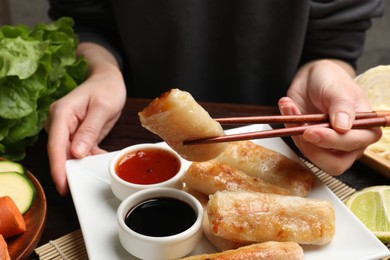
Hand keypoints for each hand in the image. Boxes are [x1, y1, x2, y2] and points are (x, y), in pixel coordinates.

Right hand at [45, 43, 126, 194]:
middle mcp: (60, 123)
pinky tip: (100, 160)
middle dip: (69, 170)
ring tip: (95, 173)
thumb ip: (89, 130)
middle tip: (80, 187)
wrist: (109, 80)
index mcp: (62, 113)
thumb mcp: (102, 107)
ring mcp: (67, 130)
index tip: (63, 184)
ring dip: (82, 165)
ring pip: (70, 154)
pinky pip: (81, 151)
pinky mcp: (76, 135)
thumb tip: (76, 152)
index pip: (56, 144)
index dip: (58, 166)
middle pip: (60, 152)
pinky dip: (90, 158)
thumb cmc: (106, 88)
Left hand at [279, 59, 381, 174]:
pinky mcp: (310, 144)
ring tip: (290, 107)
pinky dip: (289, 128)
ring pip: (312, 156)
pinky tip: (288, 107)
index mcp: (366, 130)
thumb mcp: (338, 88)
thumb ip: (342, 106)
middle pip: (335, 164)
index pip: (353, 145)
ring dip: (296, 134)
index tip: (312, 130)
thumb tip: (343, 128)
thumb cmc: (332, 80)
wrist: (313, 78)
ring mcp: (328, 146)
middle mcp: (350, 143)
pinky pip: (298, 144)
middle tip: (302, 129)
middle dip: (314, 149)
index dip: (332, 141)